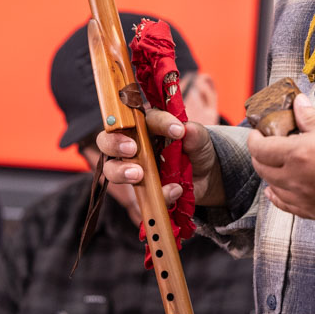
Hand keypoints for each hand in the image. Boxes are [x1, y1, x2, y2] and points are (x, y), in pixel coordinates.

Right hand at [97, 109, 225, 206]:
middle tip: (132, 149)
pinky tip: (175, 190)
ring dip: (121, 171)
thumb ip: (195, 134)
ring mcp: (133, 167)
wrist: (206, 177)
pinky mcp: (140, 189)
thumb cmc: (196, 149)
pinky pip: (138, 195)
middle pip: (108, 140)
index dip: (160, 122)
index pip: (145, 118)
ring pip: (112, 169)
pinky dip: (157, 194)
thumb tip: (187, 130)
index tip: (178, 131)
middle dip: (115, 144)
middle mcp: (134, 144)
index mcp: (148, 124)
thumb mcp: (201, 139)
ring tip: (139, 175)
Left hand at [248, 93, 314, 221]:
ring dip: (269, 175)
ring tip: (273, 164)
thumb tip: (298, 104)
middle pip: (262, 169)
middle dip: (259, 155)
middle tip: (265, 145)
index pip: (260, 149)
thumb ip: (309, 117)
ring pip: (273, 188)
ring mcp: (305, 199)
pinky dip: (277, 197)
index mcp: (298, 154)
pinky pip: (287, 206)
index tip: (257, 133)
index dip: (254, 139)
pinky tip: (275, 192)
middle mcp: (296, 179)